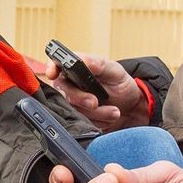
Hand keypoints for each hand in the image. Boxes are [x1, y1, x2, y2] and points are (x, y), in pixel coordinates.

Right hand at [28, 52, 150, 129]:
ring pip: (75, 110)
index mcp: (75, 69)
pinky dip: (100, 121)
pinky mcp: (79, 118)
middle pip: (64, 92)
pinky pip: (83, 122)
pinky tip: (109, 115)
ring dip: (98, 113)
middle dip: (80, 98)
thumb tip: (82, 59)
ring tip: (115, 111)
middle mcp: (70, 85)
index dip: (51, 68)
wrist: (131, 106)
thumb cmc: (120, 83)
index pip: (55, 65)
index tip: (54, 73)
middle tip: (95, 102)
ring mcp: (73, 103)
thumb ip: (98, 64)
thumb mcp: (114, 70)